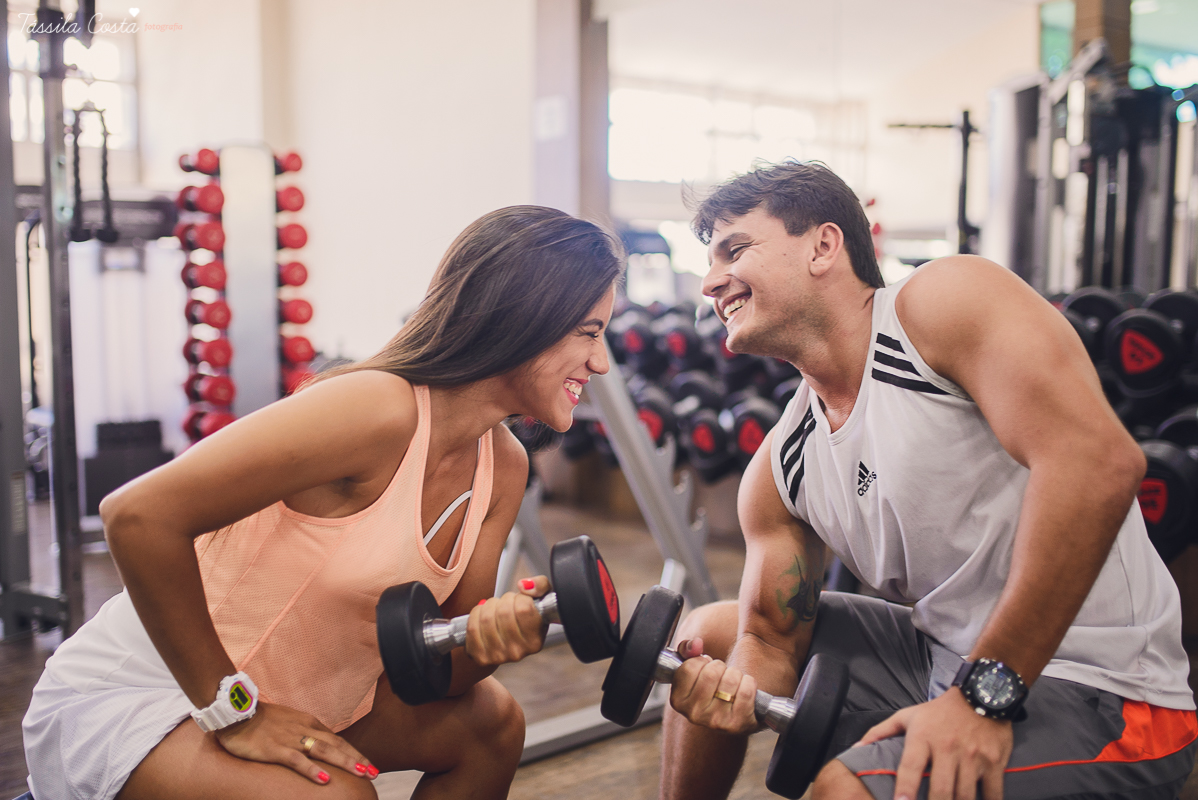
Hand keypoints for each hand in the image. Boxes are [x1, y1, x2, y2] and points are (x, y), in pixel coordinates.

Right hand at [214, 701, 376, 783]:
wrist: (237, 711)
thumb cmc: (260, 719)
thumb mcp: (288, 722)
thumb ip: (303, 732)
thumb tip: (317, 745)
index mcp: (308, 723)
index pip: (336, 739)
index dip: (353, 752)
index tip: (367, 764)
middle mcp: (304, 729)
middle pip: (336, 744)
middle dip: (357, 758)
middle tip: (374, 772)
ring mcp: (291, 739)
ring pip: (324, 751)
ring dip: (345, 762)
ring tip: (361, 773)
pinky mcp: (275, 749)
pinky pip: (297, 760)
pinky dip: (312, 769)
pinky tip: (324, 779)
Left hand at [465, 575, 551, 665]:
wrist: (507, 640)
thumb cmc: (526, 617)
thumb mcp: (541, 598)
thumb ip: (540, 585)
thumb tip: (523, 586)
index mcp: (535, 641)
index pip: (524, 608)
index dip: (519, 598)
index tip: (519, 601)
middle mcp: (518, 652)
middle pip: (503, 612)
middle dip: (503, 601)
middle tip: (506, 604)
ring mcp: (498, 656)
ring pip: (486, 618)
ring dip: (488, 606)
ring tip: (495, 610)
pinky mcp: (480, 657)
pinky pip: (472, 628)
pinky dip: (475, 616)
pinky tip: (482, 617)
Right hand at [667, 637, 758, 735]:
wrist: (733, 714)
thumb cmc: (711, 687)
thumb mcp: (693, 668)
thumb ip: (687, 650)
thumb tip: (696, 643)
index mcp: (678, 700)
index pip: (690, 667)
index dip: (701, 661)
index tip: (704, 667)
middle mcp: (694, 714)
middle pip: (711, 672)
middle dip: (720, 666)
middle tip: (720, 675)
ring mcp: (715, 721)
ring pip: (731, 679)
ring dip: (736, 674)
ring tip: (732, 683)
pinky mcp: (737, 724)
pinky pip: (746, 691)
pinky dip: (749, 683)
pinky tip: (744, 690)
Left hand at [855, 688, 1012, 799]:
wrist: (980, 695)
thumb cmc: (939, 712)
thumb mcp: (908, 716)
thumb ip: (881, 732)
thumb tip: (858, 748)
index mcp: (922, 737)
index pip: (910, 767)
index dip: (904, 788)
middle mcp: (947, 747)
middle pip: (940, 789)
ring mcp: (972, 755)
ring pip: (965, 795)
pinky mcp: (994, 761)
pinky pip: (993, 792)